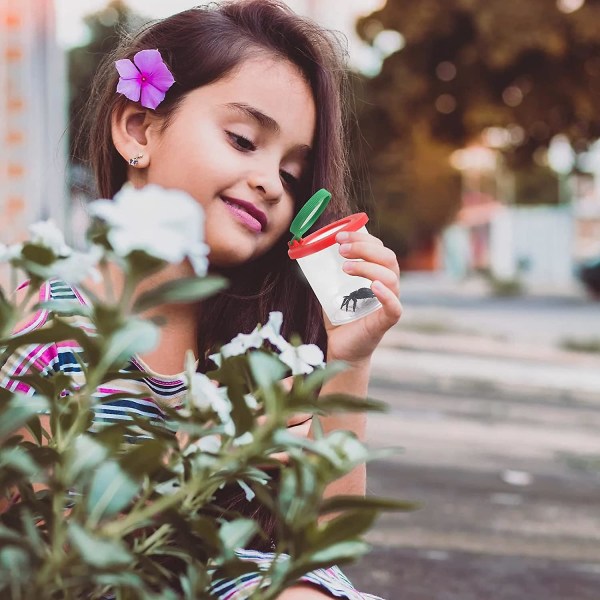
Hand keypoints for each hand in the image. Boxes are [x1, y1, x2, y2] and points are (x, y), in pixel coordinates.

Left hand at [324, 230, 401, 365]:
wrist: (341, 348)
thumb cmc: (340, 317)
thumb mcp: (331, 290)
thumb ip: (326, 274)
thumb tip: (308, 254)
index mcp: (377, 274)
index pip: (379, 248)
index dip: (362, 238)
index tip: (339, 236)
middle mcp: (388, 286)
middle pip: (387, 258)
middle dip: (364, 248)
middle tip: (341, 248)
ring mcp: (389, 303)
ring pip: (390, 277)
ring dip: (368, 267)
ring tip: (345, 267)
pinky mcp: (386, 321)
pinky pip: (394, 307)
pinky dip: (386, 295)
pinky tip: (374, 287)